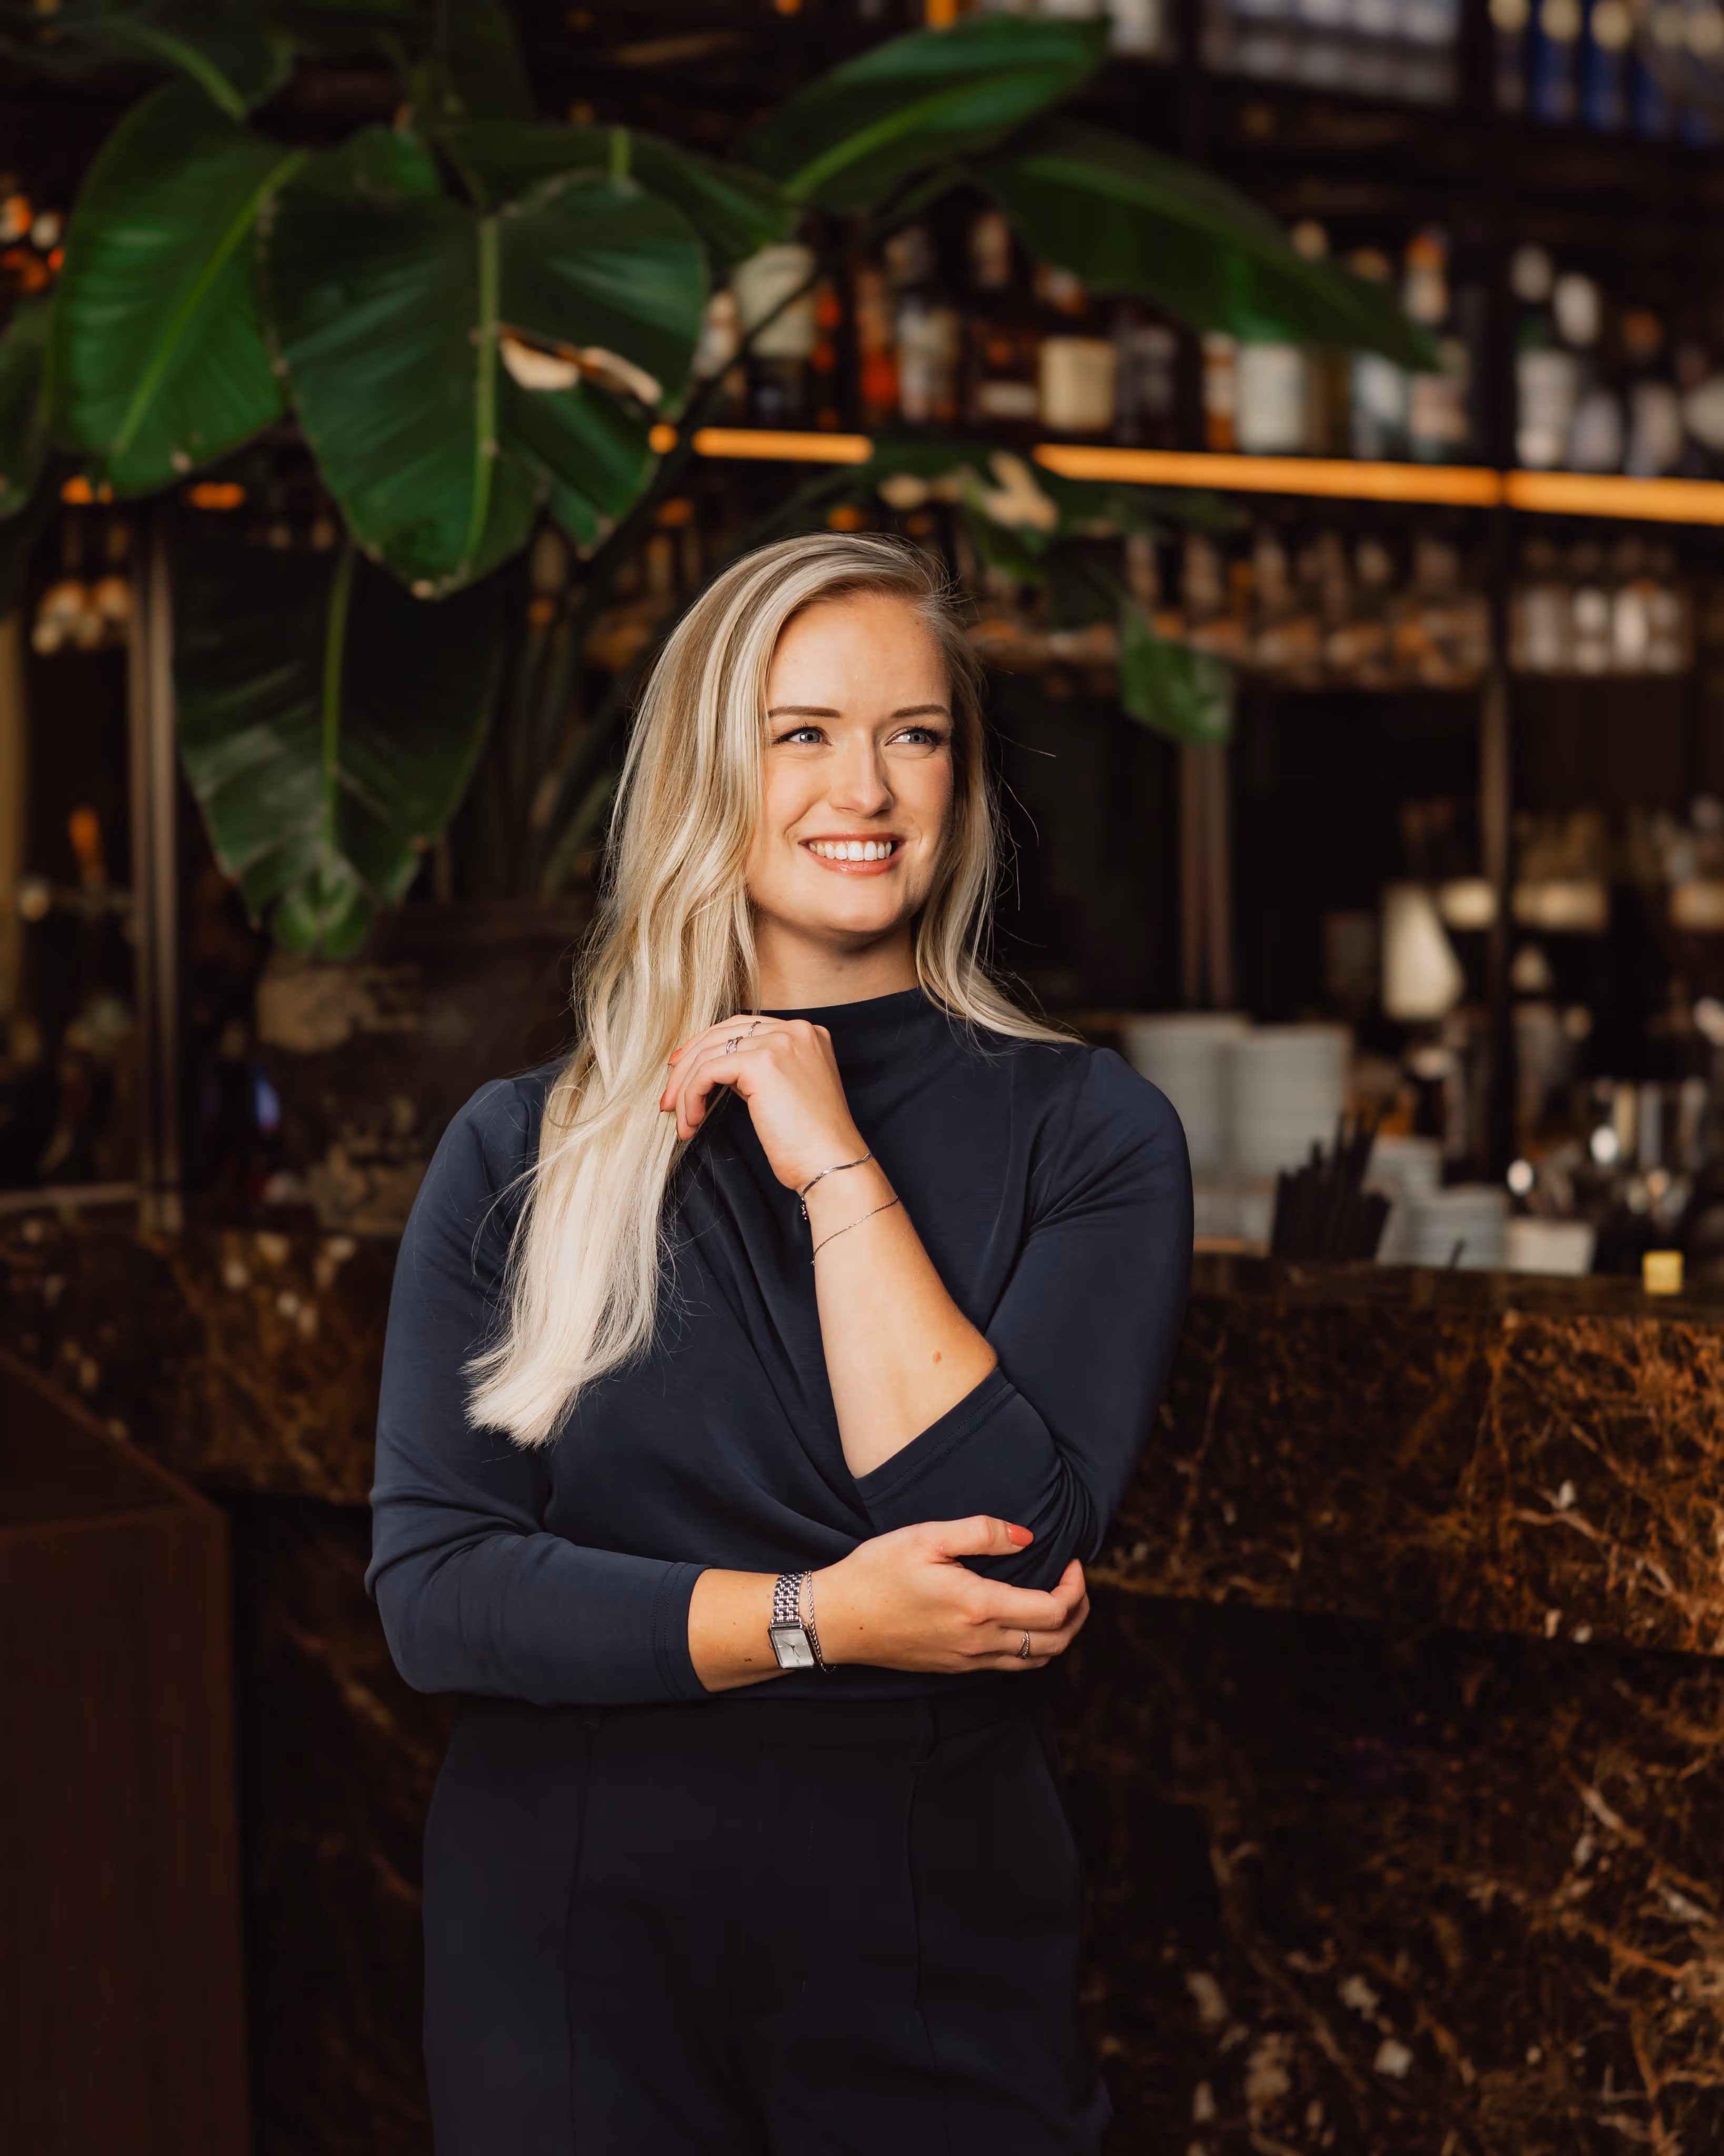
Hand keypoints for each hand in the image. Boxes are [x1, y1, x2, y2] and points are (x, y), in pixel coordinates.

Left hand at [660, 1012, 864, 1195]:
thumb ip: (759, 1071)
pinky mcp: (763, 1062)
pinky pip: (708, 1072)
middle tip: (668, 1098)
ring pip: (709, 1053)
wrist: (833, 1165)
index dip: (707, 1047)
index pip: (743, 1026)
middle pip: (722, 1033)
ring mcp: (780, 1042)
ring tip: (681, 1120)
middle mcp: (795, 1030)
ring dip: (685, 1089)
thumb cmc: (811, 1143)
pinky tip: (692, 1121)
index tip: (683, 1072)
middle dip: (688, 1065)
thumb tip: (715, 1069)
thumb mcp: (786, 1093)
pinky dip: (691, 1097)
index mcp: (806, 1033)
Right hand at [811, 1517, 1090, 1673]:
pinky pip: (1009, 1667)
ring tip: (1059, 1602)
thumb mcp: (927, 1536)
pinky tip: (1022, 1622)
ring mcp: (966, 1661)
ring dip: (1060, 1634)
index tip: (1073, 1561)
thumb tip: (1027, 1536)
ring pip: (1036, 1661)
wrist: (835, 1619)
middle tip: (1076, 1582)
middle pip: (1056, 1643)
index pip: (1054, 1610)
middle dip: (1079, 1613)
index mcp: (978, 1607)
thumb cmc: (877, 1572)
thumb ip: (981, 1533)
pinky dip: (1032, 1647)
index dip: (1076, 1587)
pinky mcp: (953, 1668)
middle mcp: (978, 1642)